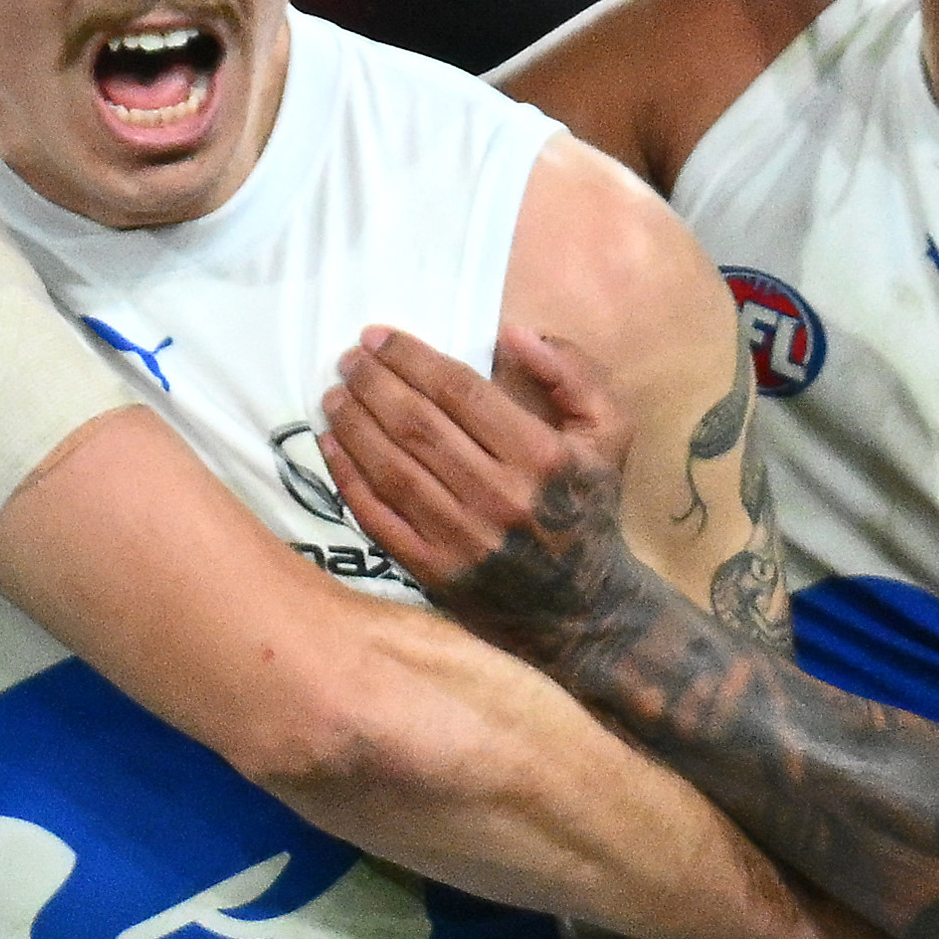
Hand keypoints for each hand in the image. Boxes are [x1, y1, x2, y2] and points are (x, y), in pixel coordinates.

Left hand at [320, 324, 642, 665]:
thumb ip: (571, 372)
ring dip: (354, 425)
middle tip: (348, 361)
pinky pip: (380, 517)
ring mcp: (462, 538)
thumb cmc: (588, 505)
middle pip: (417, 424)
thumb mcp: (608, 431)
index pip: (459, 391)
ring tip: (334, 396)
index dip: (411, 358)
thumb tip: (511, 332)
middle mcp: (498, 495)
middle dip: (374, 384)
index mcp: (539, 455)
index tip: (378, 337)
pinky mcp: (435, 572)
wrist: (584, 607)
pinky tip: (331, 446)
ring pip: (391, 467)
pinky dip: (348, 478)